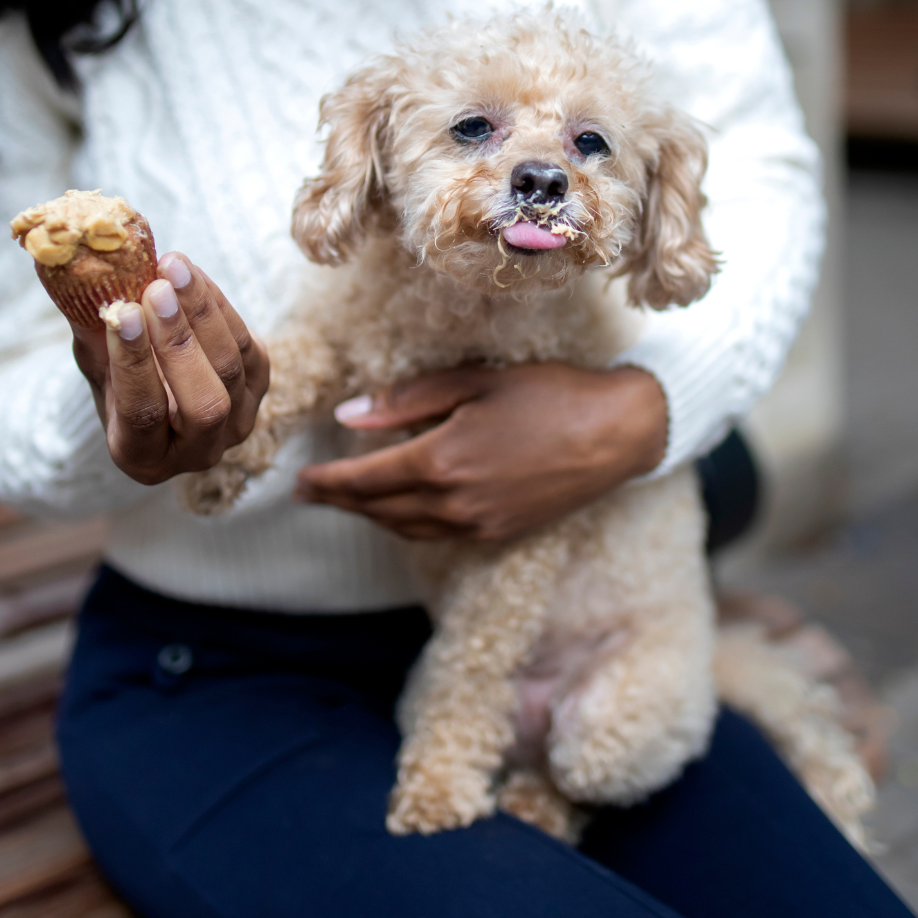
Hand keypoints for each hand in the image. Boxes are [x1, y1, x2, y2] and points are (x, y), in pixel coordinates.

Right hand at [71, 253, 268, 484]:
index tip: (126, 313)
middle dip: (180, 343)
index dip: (135, 364)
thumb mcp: (95, 363)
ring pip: (232, 370)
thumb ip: (92, 332)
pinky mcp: (258, 389)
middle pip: (204, 404)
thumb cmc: (115, 376)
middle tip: (157, 290)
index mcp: (144, 459)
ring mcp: (236, 424)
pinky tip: (192, 275)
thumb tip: (77, 274)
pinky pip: (249, 347)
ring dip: (203, 313)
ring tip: (173, 267)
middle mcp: (198, 452)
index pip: (144, 415)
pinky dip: (220, 306)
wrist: (159, 380)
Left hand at [295, 363, 667, 541]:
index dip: (327, 482)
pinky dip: (406, 526)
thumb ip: (407, 400)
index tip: (299, 480)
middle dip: (338, 502)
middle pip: (377, 509)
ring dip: (369, 517)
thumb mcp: (474, 381)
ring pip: (404, 528)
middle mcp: (454, 501)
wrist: (618, 432)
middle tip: (308, 496)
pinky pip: (436, 535)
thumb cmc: (549, 394)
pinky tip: (399, 513)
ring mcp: (478, 523)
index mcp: (442, 459)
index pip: (364, 479)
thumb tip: (350, 414)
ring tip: (345, 503)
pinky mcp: (499, 533)